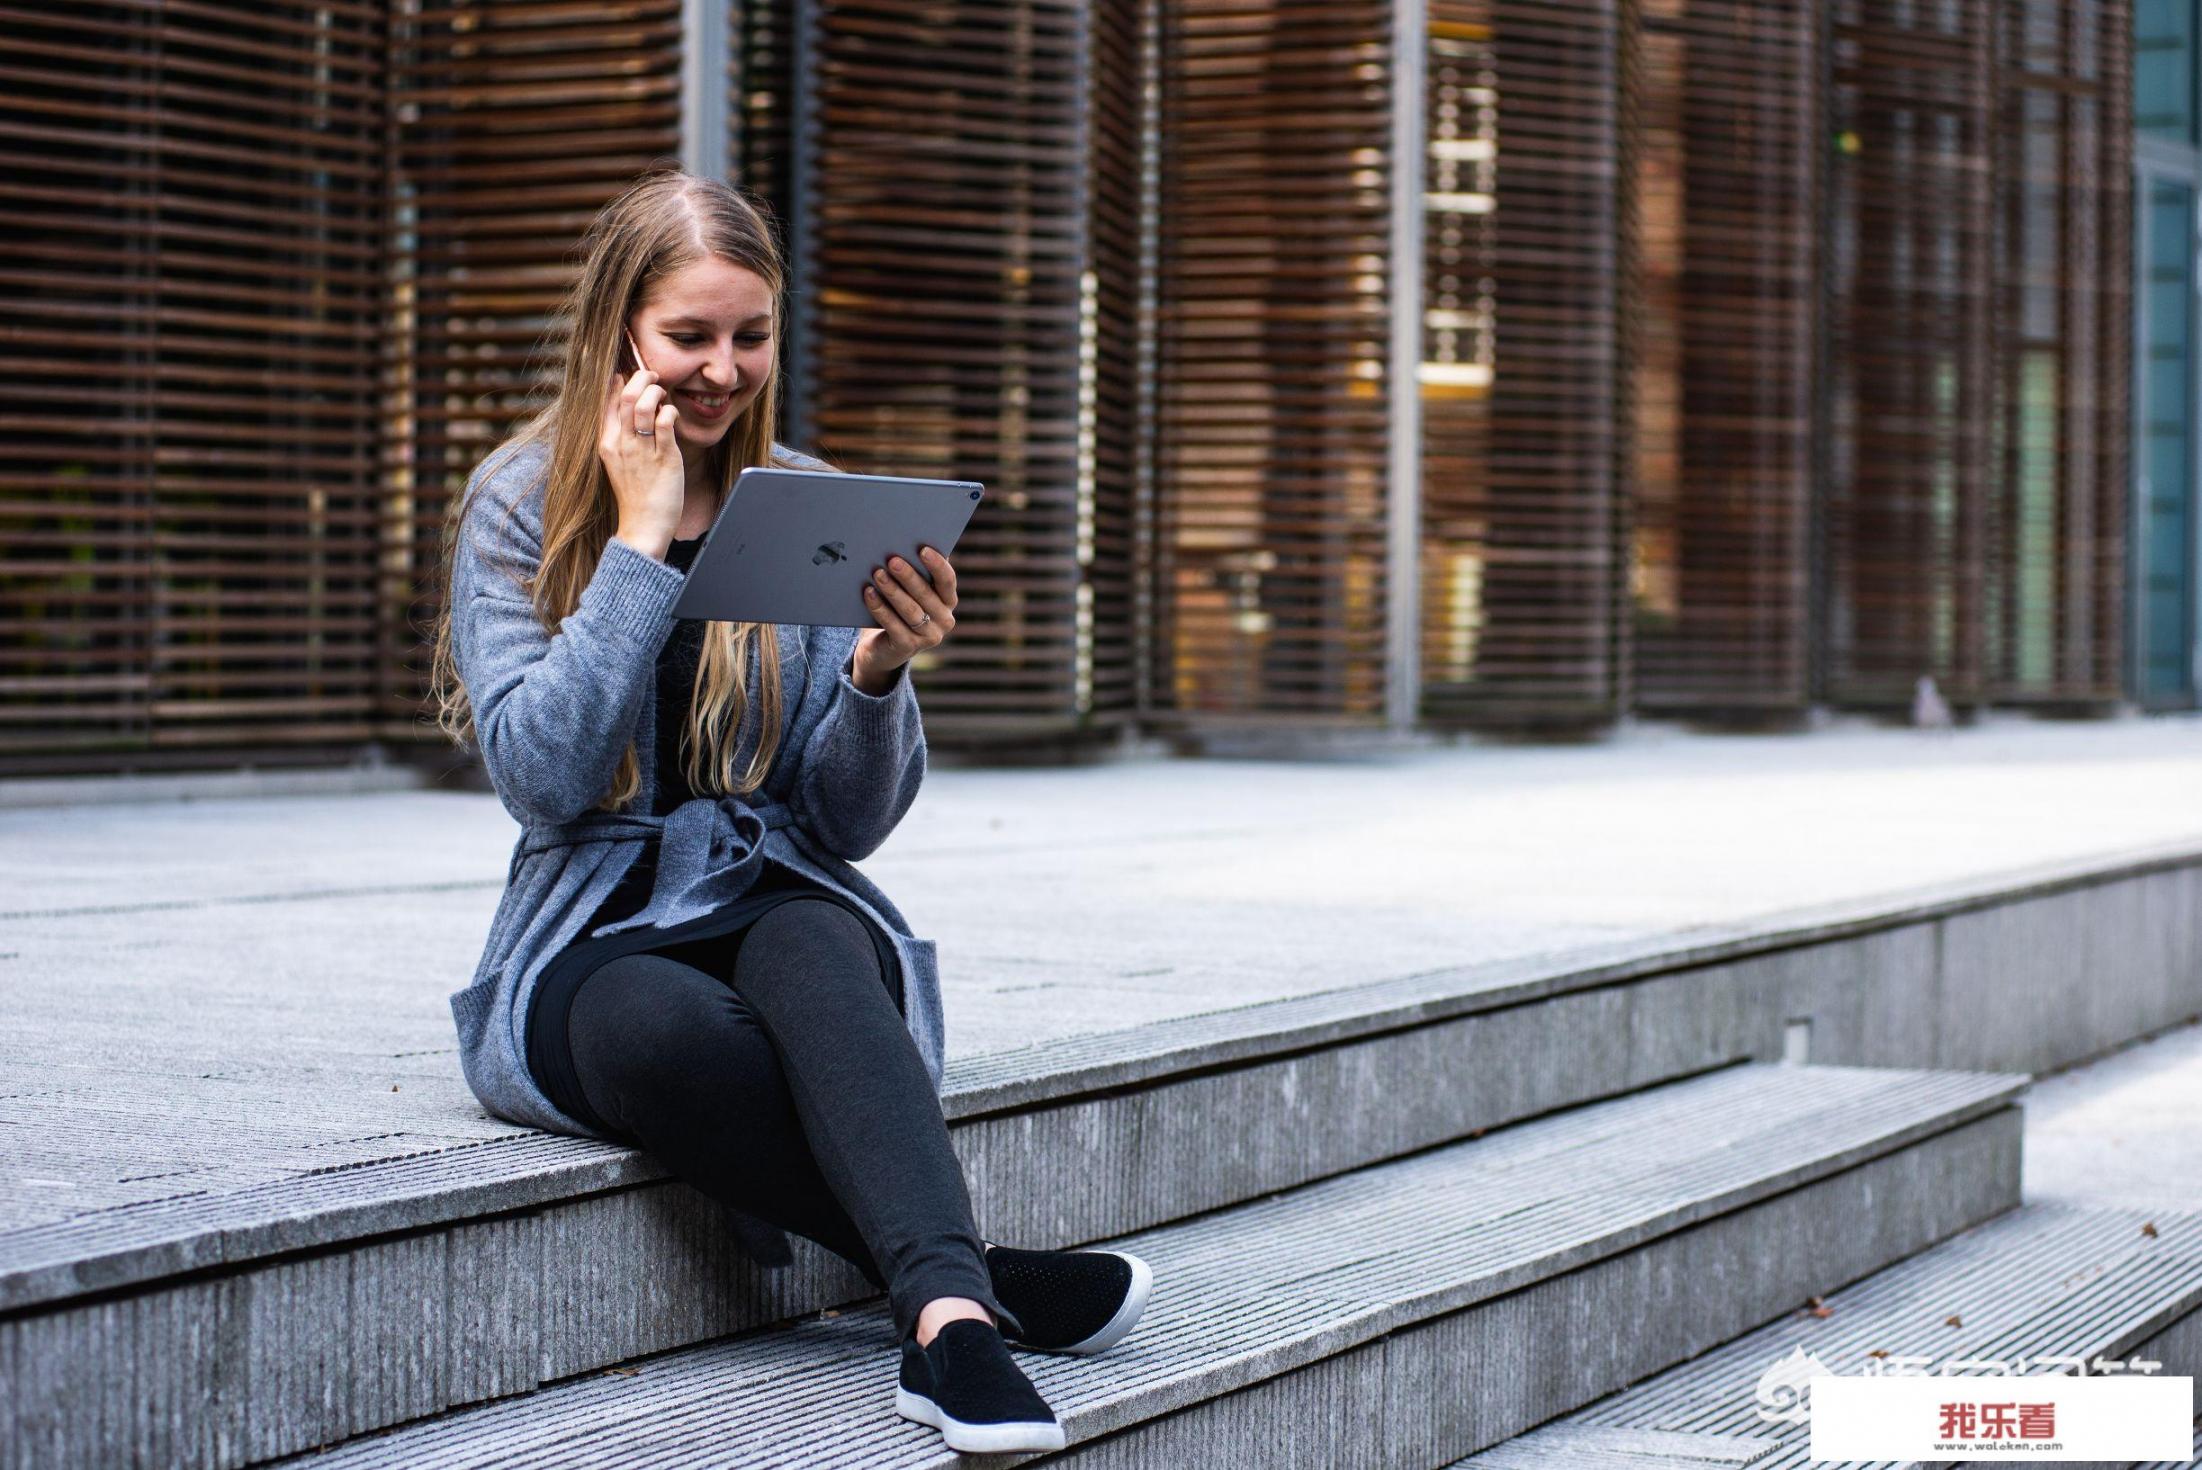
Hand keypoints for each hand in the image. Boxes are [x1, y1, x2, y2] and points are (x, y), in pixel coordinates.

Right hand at [597, 353, 682, 554]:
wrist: (642, 527)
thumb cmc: (634, 494)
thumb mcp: (617, 461)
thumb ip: (620, 433)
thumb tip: (628, 401)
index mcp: (606, 443)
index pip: (607, 400)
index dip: (619, 380)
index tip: (629, 371)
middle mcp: (621, 444)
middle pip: (628, 396)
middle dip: (642, 378)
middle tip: (653, 376)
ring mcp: (642, 450)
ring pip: (645, 404)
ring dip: (657, 391)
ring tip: (663, 393)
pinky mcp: (665, 458)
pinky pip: (666, 422)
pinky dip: (670, 411)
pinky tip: (672, 413)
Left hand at [853, 546, 957, 692]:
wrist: (882, 648)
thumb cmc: (898, 609)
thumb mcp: (910, 592)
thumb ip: (916, 572)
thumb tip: (906, 544)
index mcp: (948, 601)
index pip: (948, 581)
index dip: (937, 565)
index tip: (922, 549)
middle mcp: (944, 620)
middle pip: (926, 594)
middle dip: (908, 576)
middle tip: (892, 560)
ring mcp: (928, 637)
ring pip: (910, 610)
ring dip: (892, 590)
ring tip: (877, 574)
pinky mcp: (908, 647)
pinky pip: (893, 625)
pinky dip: (880, 608)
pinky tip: (869, 593)